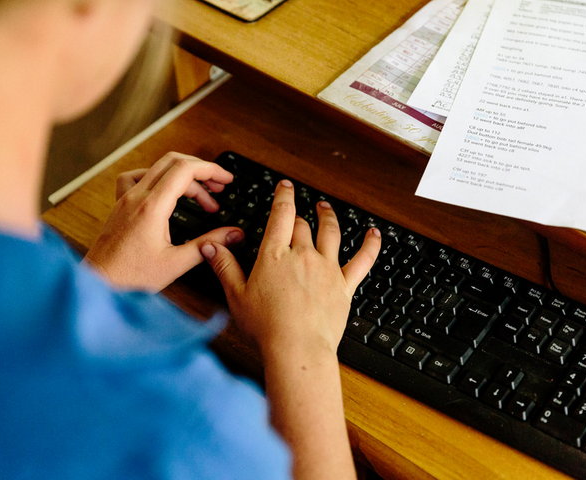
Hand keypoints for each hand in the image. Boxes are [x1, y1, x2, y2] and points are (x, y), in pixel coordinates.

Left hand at [85, 152, 244, 291]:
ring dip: (183, 176)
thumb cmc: (131, 277)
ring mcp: (125, 199)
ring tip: (201, 197)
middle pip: (173, 162)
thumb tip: (233, 234)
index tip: (226, 180)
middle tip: (220, 187)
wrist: (99, 284)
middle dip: (201, 170)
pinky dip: (156, 178)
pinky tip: (164, 191)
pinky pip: (136, 177)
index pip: (185, 170)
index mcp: (151, 207)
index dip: (211, 170)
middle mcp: (136, 197)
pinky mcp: (120, 206)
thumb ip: (208, 245)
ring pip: (157, 168)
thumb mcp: (176, 263)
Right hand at [200, 179, 380, 357]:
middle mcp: (302, 256)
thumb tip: (210, 246)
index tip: (285, 187)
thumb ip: (224, 267)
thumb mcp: (236, 296)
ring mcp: (326, 269)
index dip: (284, 196)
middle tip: (298, 211)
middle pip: (303, 225)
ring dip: (329, 218)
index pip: (281, 215)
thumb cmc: (266, 327)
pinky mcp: (344, 285)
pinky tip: (375, 234)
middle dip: (300, 215)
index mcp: (275, 256)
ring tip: (326, 208)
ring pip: (331, 233)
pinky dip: (370, 245)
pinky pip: (362, 260)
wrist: (297, 348)